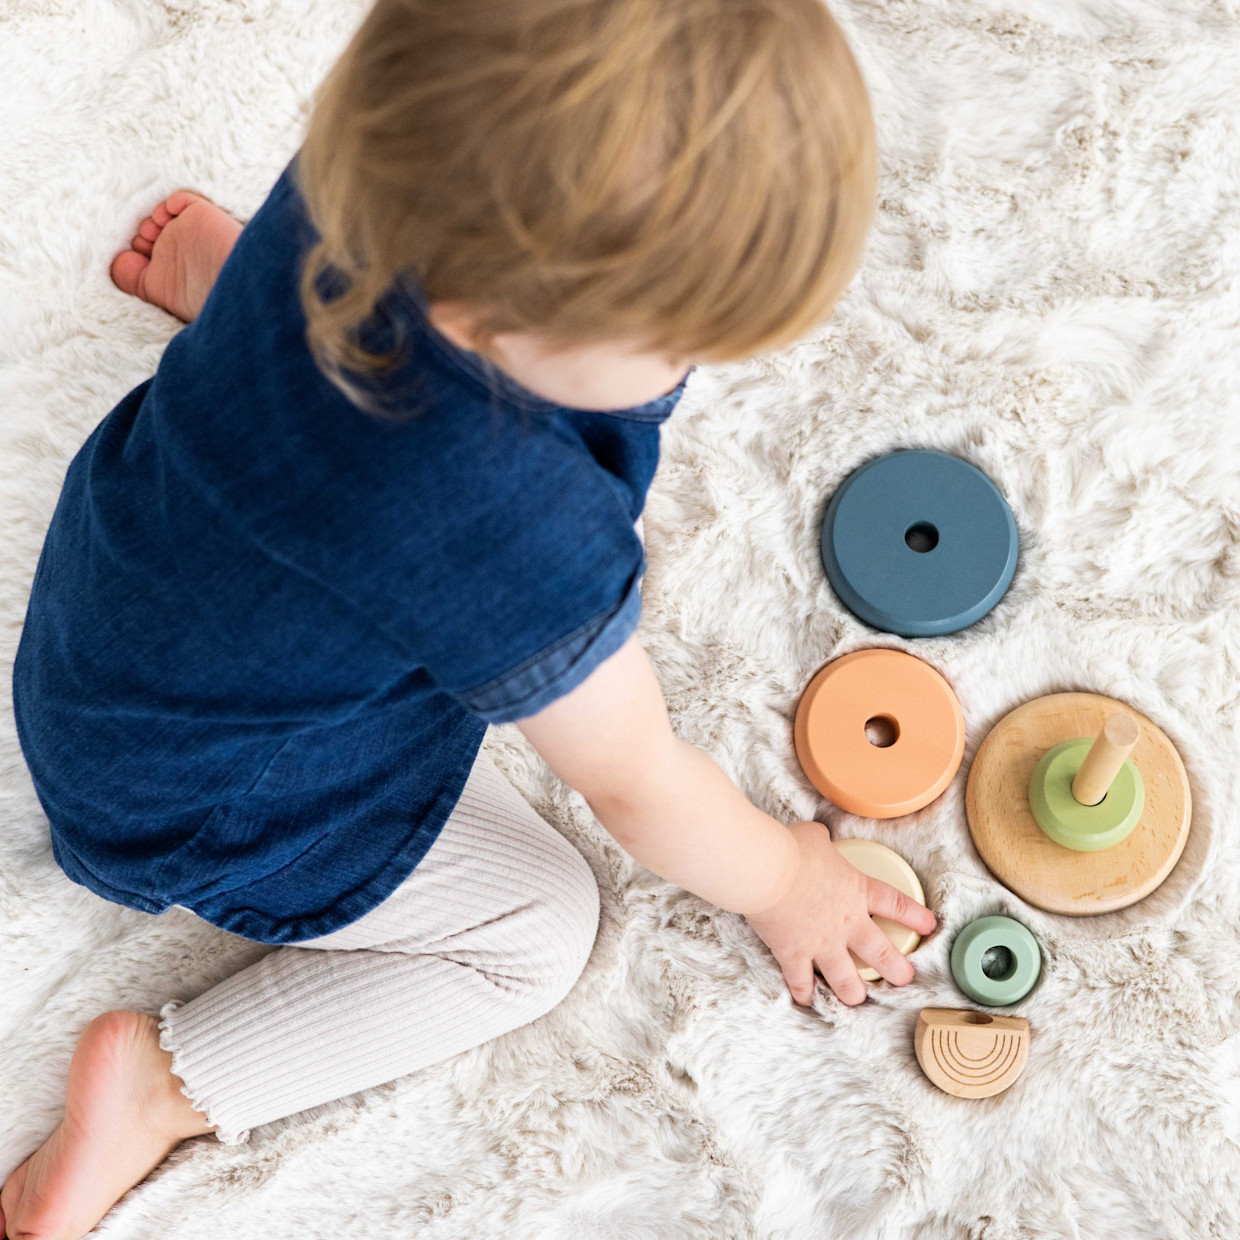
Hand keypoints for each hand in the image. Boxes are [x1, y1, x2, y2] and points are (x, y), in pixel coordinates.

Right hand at [745, 821, 936, 1006]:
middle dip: (897, 970)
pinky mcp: (794, 954)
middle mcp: (846, 922)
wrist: (766, 870)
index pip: (895, 904)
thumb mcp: (814, 836)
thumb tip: (818, 837)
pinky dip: (804, 992)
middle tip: (904, 978)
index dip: (915, 916)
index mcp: (856, 890)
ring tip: (858, 1000)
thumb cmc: (792, 849)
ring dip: (854, 993)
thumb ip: (822, 841)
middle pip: (881, 953)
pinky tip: (806, 1000)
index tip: (929, 926)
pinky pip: (802, 981)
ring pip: (847, 979)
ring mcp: (822, 943)